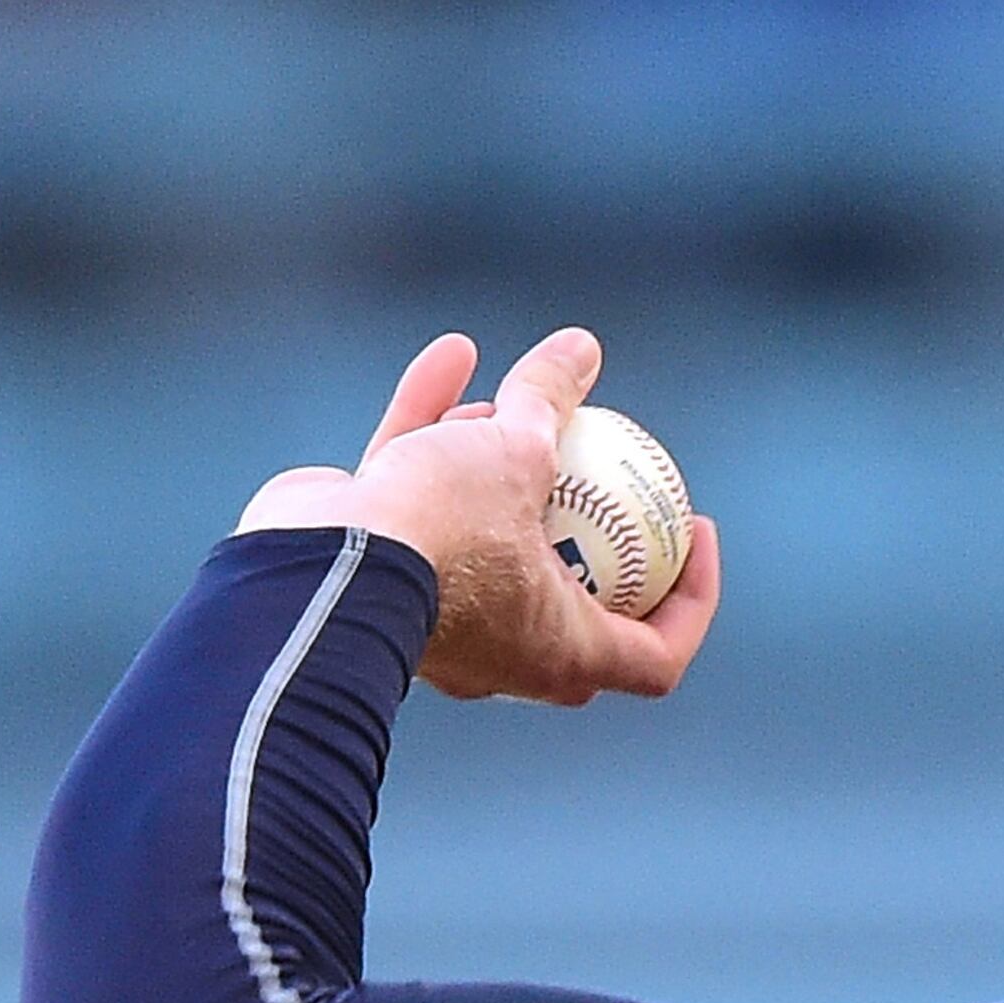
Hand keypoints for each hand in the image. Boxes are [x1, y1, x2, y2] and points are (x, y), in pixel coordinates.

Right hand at [234, 329, 721, 704]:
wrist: (309, 565)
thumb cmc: (439, 531)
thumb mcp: (515, 454)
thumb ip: (548, 402)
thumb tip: (581, 347)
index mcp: (561, 652)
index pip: (656, 654)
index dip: (692, 599)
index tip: (694, 530)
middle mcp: (505, 651)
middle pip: (574, 596)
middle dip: (592, 530)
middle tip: (611, 468)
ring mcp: (440, 615)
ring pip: (488, 533)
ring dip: (502, 462)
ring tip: (511, 401)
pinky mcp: (382, 569)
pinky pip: (424, 500)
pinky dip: (438, 433)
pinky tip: (453, 356)